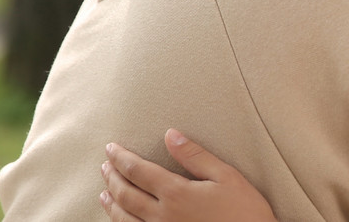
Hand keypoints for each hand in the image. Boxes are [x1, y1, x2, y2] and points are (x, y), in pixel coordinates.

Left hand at [99, 129, 277, 221]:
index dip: (121, 157)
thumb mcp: (226, 176)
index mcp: (176, 193)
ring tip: (104, 192)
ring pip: (125, 218)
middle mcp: (162, 215)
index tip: (111, 148)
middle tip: (105, 166)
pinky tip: (121, 219)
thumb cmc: (244, 211)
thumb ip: (195, 155)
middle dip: (112, 178)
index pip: (138, 170)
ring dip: (111, 203)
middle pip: (126, 194)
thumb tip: (171, 135)